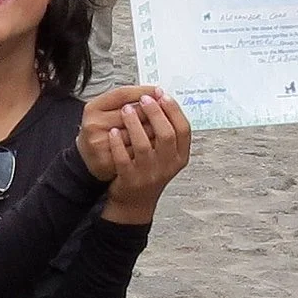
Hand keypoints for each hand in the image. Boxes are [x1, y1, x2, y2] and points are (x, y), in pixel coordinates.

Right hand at [77, 85, 158, 178]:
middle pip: (133, 113)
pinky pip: (137, 151)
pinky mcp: (108, 160)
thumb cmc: (100, 132)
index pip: (123, 94)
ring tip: (162, 129)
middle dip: (153, 112)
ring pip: (138, 133)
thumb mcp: (106, 110)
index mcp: (93, 108)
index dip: (144, 91)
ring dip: (155, 130)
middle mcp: (94, 124)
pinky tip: (156, 144)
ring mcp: (100, 143)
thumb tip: (156, 93)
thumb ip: (127, 100)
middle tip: (164, 111)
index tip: (158, 91)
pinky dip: (150, 147)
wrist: (87, 158)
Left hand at [95, 90, 191, 223]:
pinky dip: (118, 143)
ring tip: (126, 109)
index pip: (183, 130)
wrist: (135, 203)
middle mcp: (168, 166)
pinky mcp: (130, 180)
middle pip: (166, 134)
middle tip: (144, 99)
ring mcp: (149, 174)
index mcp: (180, 157)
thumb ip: (167, 133)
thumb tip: (162, 99)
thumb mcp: (167, 156)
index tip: (162, 95)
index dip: (173, 110)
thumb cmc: (150, 173)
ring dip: (134, 124)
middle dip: (155, 113)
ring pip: (143, 145)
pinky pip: (123, 158)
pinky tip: (113, 131)